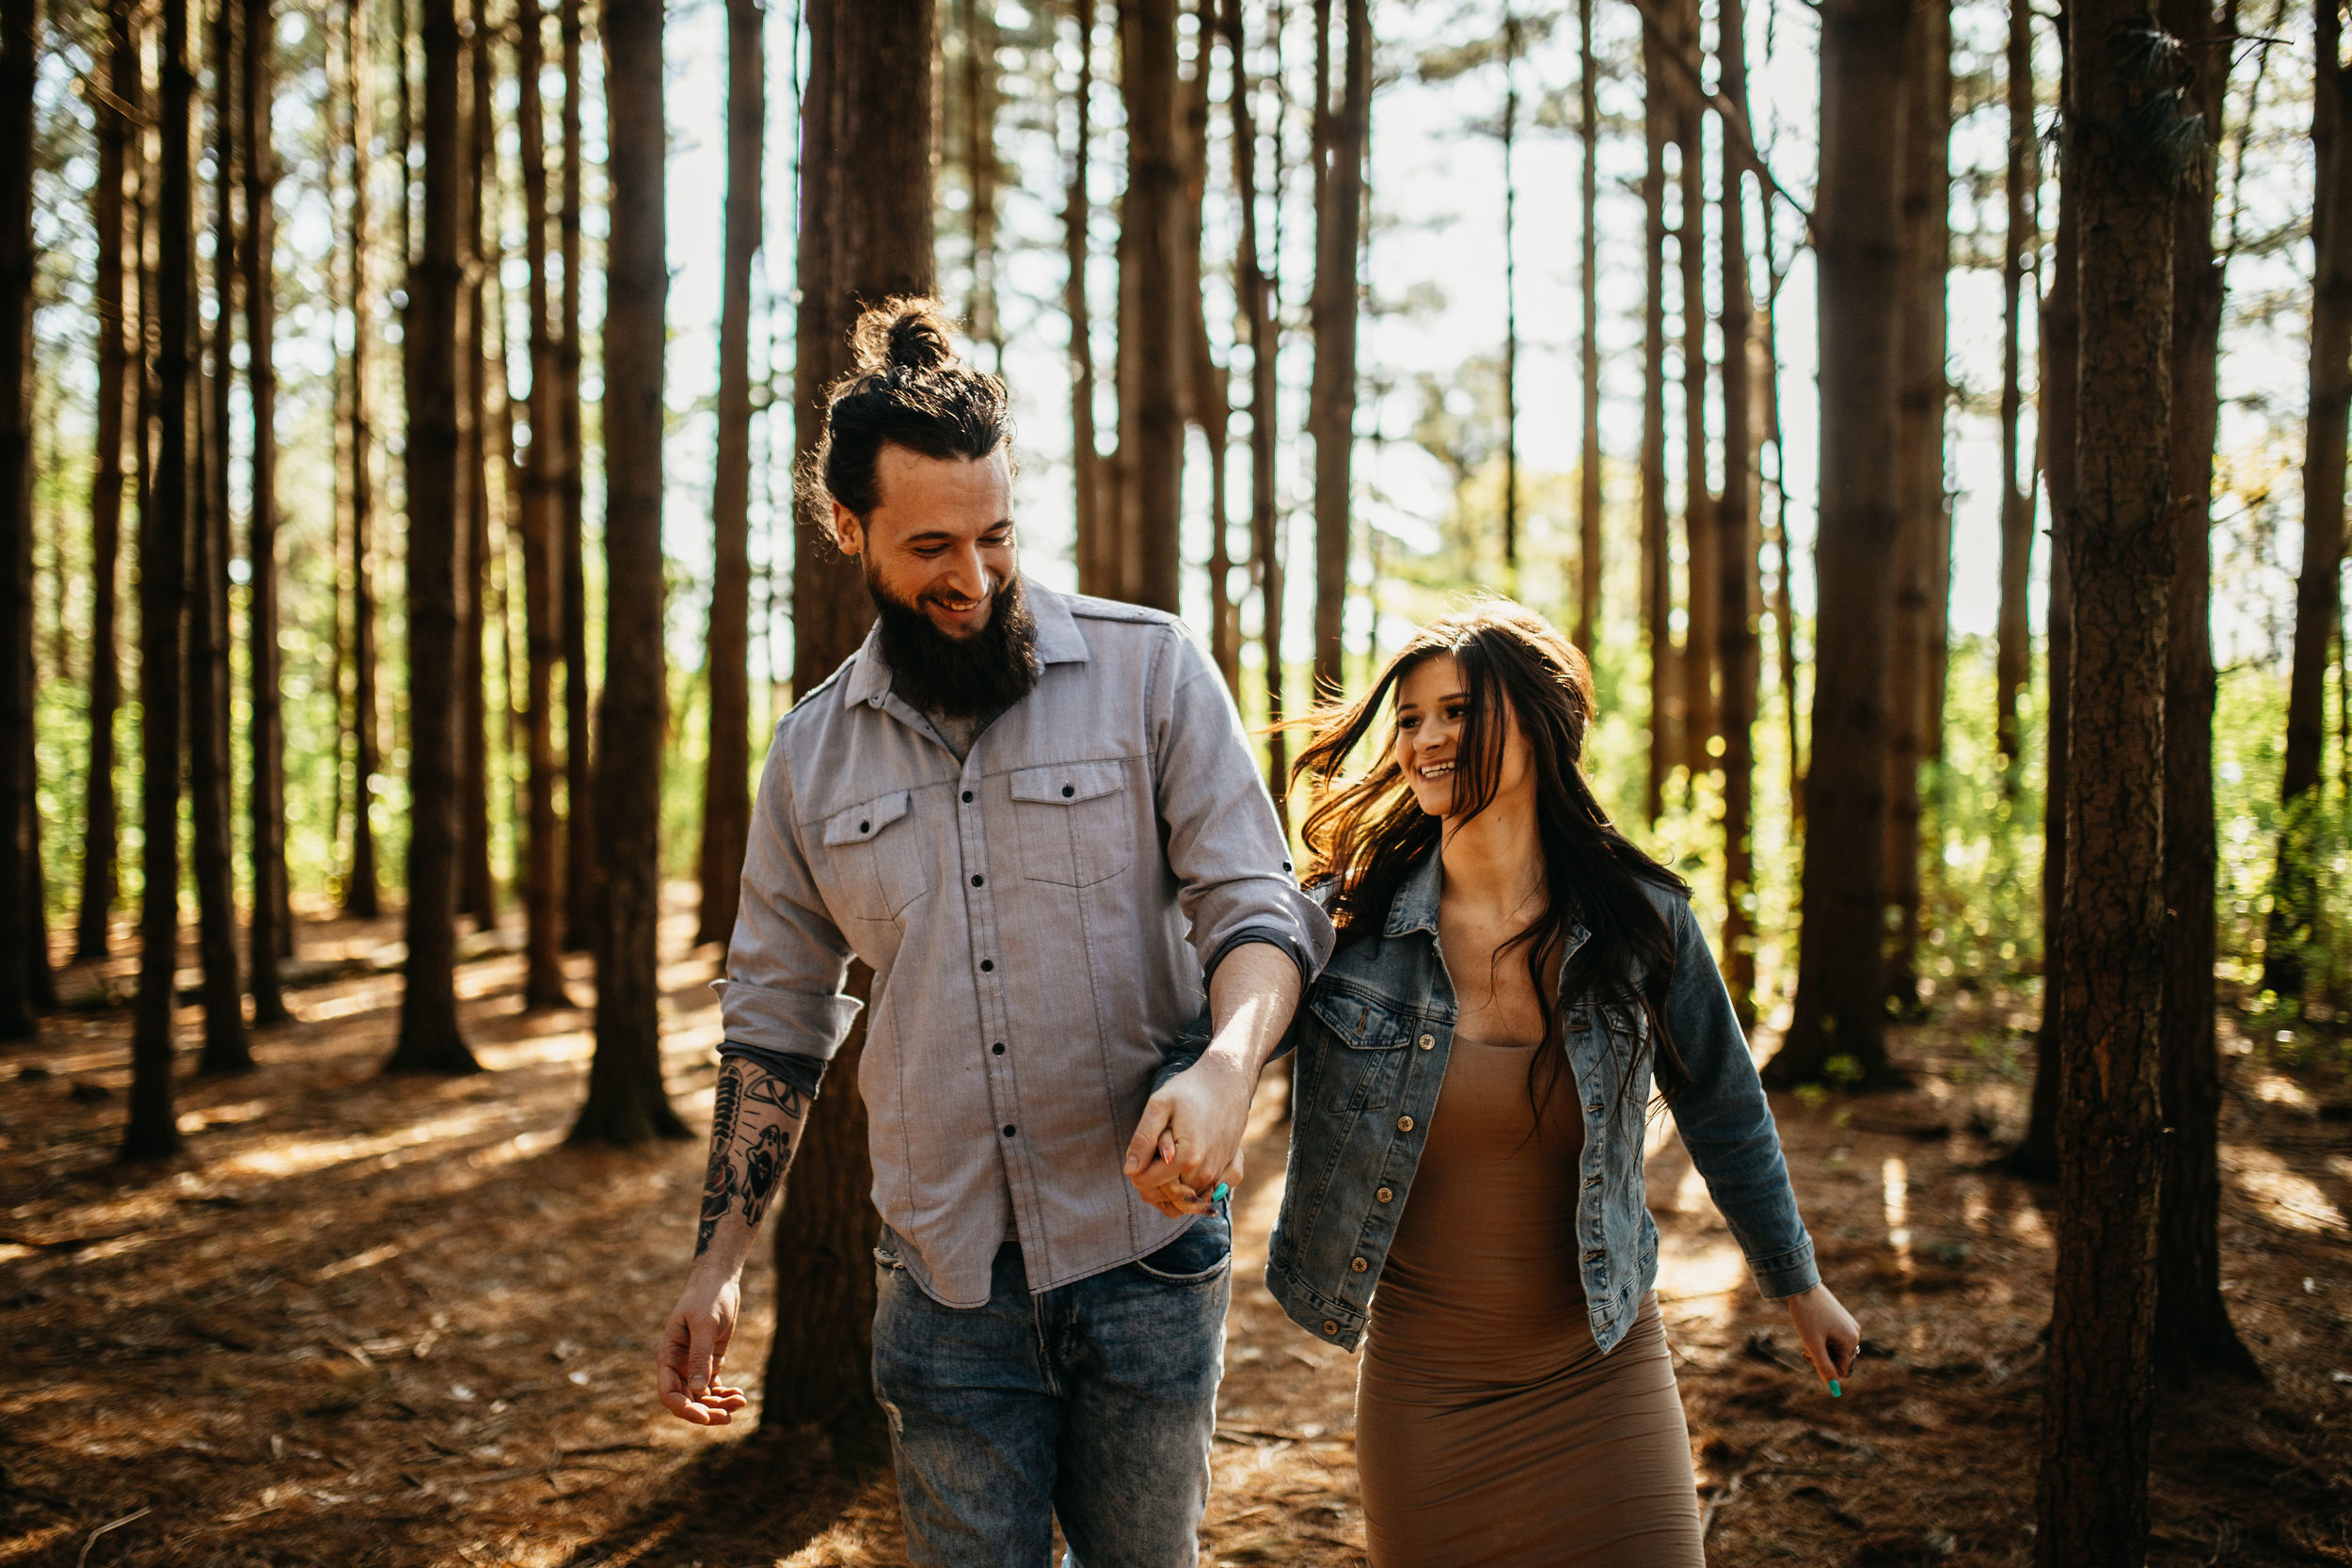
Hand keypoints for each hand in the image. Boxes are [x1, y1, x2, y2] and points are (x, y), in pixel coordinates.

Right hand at [656, 1272, 749, 1424]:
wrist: (718, 1282)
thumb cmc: (707, 1298)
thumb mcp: (705, 1325)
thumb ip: (700, 1356)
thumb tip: (698, 1389)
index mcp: (668, 1356)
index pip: (669, 1393)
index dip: (683, 1409)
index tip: (704, 1417)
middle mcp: (678, 1365)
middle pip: (687, 1399)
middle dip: (705, 1411)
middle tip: (727, 1417)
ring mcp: (693, 1365)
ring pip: (702, 1396)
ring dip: (718, 1404)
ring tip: (740, 1402)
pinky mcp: (709, 1362)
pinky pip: (713, 1387)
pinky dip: (725, 1394)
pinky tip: (740, 1395)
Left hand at [1124, 1053, 1252, 1218]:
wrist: (1228, 1080)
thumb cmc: (1190, 1089)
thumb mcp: (1159, 1105)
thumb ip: (1143, 1139)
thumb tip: (1129, 1171)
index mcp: (1187, 1158)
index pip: (1146, 1183)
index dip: (1135, 1171)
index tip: (1137, 1154)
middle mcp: (1206, 1173)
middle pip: (1165, 1196)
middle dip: (1151, 1182)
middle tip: (1150, 1158)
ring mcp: (1220, 1175)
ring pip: (1185, 1202)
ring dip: (1170, 1189)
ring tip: (1165, 1164)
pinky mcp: (1231, 1172)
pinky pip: (1207, 1198)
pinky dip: (1193, 1194)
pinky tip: (1185, 1176)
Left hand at [1782, 1283, 1860, 1392]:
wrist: (1802, 1285)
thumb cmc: (1806, 1315)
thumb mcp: (1813, 1344)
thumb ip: (1824, 1367)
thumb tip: (1834, 1388)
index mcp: (1851, 1341)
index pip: (1843, 1371)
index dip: (1825, 1369)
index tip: (1810, 1357)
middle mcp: (1855, 1334)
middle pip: (1840, 1361)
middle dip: (1823, 1358)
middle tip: (1806, 1348)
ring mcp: (1849, 1325)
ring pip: (1835, 1350)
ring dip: (1821, 1349)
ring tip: (1808, 1335)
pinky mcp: (1841, 1319)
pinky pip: (1834, 1338)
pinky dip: (1822, 1339)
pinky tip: (1812, 1327)